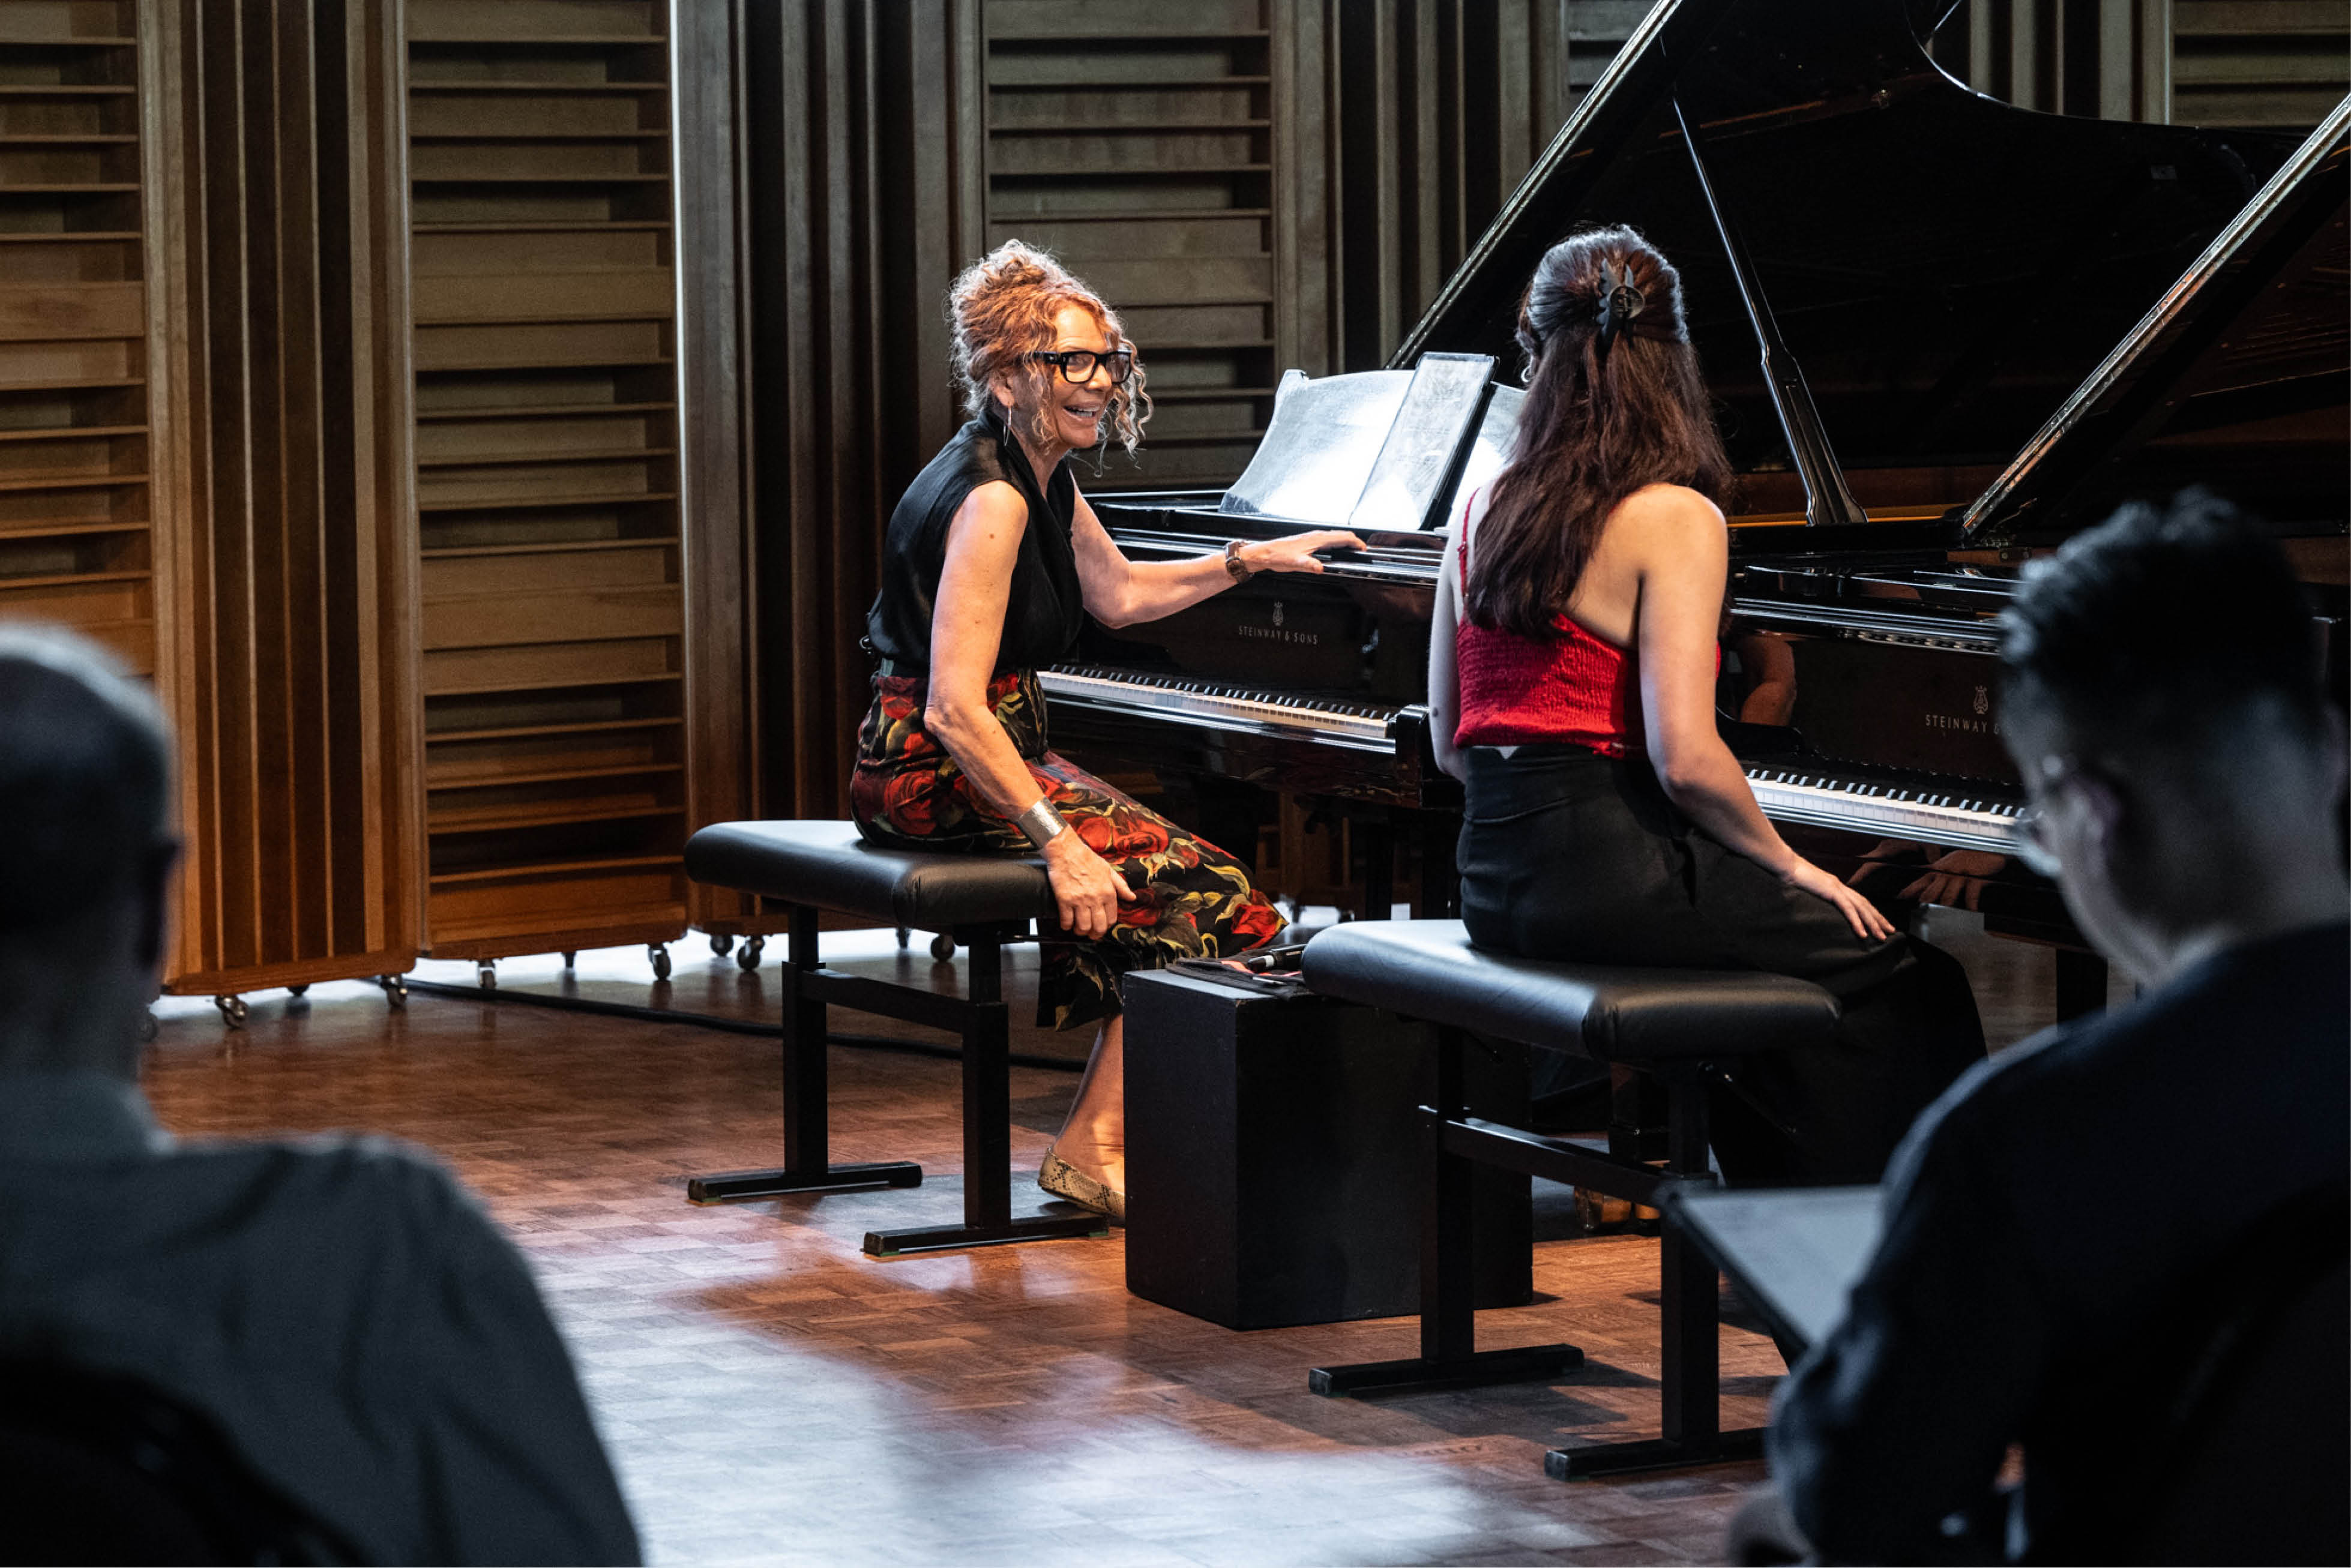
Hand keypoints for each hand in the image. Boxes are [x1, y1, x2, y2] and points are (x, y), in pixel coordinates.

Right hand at [1041, 831, 1134, 939]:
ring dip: (1081, 931)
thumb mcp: (1108, 870)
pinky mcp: (1064, 900)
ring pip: (1083, 927)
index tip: (1102, 926)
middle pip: (1098, 926)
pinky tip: (1066, 924)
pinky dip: (1066, 926)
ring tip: (1079, 929)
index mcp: (1108, 892)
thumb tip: (1132, 898)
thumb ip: (1121, 886)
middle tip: (1092, 934)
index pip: (1111, 918)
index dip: (1107, 925)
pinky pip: (1067, 920)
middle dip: (1096, 934)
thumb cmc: (1086, 858)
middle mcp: (1095, 898)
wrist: (1066, 850)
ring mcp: (1079, 900)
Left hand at [1239, 530, 1367, 575]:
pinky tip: (1334, 551)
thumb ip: (1309, 565)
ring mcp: (1312, 538)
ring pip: (1335, 537)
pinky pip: (1328, 540)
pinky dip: (1337, 544)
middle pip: (1341, 535)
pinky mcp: (1309, 541)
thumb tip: (1320, 568)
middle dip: (1354, 542)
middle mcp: (1316, 536)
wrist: (1265, 553)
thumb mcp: (1295, 563)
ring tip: (1352, 550)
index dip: (1356, 543)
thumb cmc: (1278, 555)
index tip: (1364, 549)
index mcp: (1317, 539)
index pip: (1343, 537)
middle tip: (1362, 551)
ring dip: (1346, 542)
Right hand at [1783, 856, 1896, 942]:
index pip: (1859, 900)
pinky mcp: (1831, 890)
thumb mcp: (1806, 889)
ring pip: (1861, 908)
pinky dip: (1857, 921)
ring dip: (1873, 923)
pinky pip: (1848, 909)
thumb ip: (1815, 896)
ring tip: (1882, 936)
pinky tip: (1863, 933)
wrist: (1784, 864)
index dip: (1871, 912)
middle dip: (1879, 919)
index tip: (1880, 923)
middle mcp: (1840, 886)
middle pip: (1865, 904)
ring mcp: (1837, 887)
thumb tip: (1816, 907)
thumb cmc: (1791, 875)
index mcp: (1836, 886)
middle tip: (1890, 931)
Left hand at [1900, 850, 2009, 911]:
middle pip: (1931, 891)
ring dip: (1944, 906)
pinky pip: (1971, 894)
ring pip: (1948, 895)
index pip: (1920, 882)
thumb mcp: (1946, 865)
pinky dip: (1971, 904)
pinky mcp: (1975, 878)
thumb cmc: (1965, 860)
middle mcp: (1946, 873)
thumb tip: (1918, 886)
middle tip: (1919, 913)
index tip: (1900, 899)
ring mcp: (1960, 876)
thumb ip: (1933, 876)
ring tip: (1940, 917)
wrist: (1986, 849)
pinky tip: (1972, 911)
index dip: (1909, 891)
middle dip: (1924, 903)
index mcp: (1938, 871)